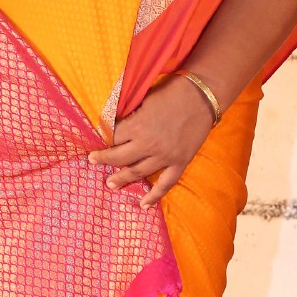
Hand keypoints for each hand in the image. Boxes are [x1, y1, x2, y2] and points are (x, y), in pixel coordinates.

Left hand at [87, 75, 214, 208]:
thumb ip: (131, 116)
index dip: (105, 138)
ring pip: (137, 172)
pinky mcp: (179, 162)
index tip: (99, 139)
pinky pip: (165, 184)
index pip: (112, 138)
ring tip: (110, 183)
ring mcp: (164, 157)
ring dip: (121, 179)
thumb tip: (118, 126)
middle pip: (118, 157)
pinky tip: (143, 205)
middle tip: (93, 161)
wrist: (202, 96)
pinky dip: (153, 196)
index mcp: (137, 126)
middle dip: (103, 159)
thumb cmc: (172, 92)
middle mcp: (147, 145)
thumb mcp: (144, 99)